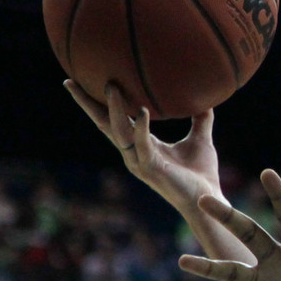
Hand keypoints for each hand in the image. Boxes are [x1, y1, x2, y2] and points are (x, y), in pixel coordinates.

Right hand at [64, 79, 222, 211]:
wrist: (208, 199)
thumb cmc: (200, 173)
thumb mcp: (200, 139)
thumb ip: (200, 119)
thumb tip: (207, 98)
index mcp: (142, 144)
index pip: (114, 119)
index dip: (97, 102)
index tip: (81, 81)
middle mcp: (134, 152)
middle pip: (104, 124)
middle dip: (88, 104)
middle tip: (72, 81)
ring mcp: (139, 161)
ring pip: (120, 131)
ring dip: (116, 109)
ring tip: (111, 86)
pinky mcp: (151, 169)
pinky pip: (143, 145)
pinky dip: (142, 127)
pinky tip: (144, 111)